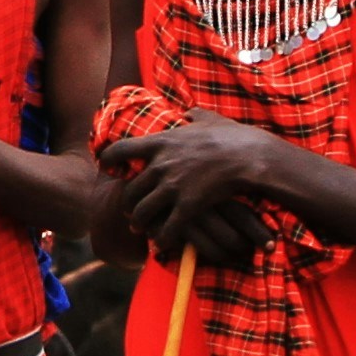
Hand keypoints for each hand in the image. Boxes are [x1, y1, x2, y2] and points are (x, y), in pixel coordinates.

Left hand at [100, 112, 282, 263]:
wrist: (250, 156)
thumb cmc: (232, 137)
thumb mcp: (208, 120)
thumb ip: (194, 116)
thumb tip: (189, 113)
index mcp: (161, 142)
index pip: (120, 149)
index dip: (108, 158)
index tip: (106, 165)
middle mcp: (161, 165)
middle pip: (129, 189)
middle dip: (127, 202)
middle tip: (129, 209)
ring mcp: (172, 187)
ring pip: (141, 212)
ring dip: (139, 222)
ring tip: (140, 227)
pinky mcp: (187, 206)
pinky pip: (166, 228)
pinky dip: (162, 237)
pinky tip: (162, 241)